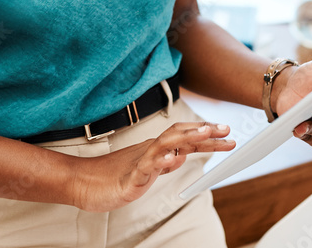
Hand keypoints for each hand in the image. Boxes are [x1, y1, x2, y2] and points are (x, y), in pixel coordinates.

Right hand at [71, 122, 233, 211]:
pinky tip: (173, 159)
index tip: (228, 132)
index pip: (186, 139)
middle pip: (180, 135)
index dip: (207, 136)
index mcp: (156, 149)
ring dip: (187, 138)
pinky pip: (147, 168)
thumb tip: (181, 155)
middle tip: (227, 129)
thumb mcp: (146, 170)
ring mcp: (140, 162)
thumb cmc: (114, 176)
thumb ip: (163, 163)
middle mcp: (150, 151)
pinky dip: (161, 162)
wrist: (84, 183)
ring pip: (166, 144)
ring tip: (206, 134)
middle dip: (204, 132)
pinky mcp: (130, 178)